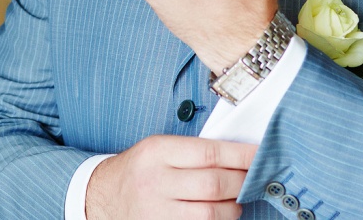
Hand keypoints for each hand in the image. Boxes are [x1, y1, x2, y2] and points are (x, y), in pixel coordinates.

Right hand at [85, 135, 256, 219]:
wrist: (102, 197)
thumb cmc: (138, 170)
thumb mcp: (158, 149)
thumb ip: (193, 151)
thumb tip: (239, 155)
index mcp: (157, 152)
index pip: (210, 153)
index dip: (241, 155)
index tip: (261, 154)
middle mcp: (156, 181)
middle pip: (214, 184)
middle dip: (242, 181)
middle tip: (254, 178)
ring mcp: (157, 211)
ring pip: (211, 213)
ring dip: (233, 207)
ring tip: (236, 200)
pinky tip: (220, 214)